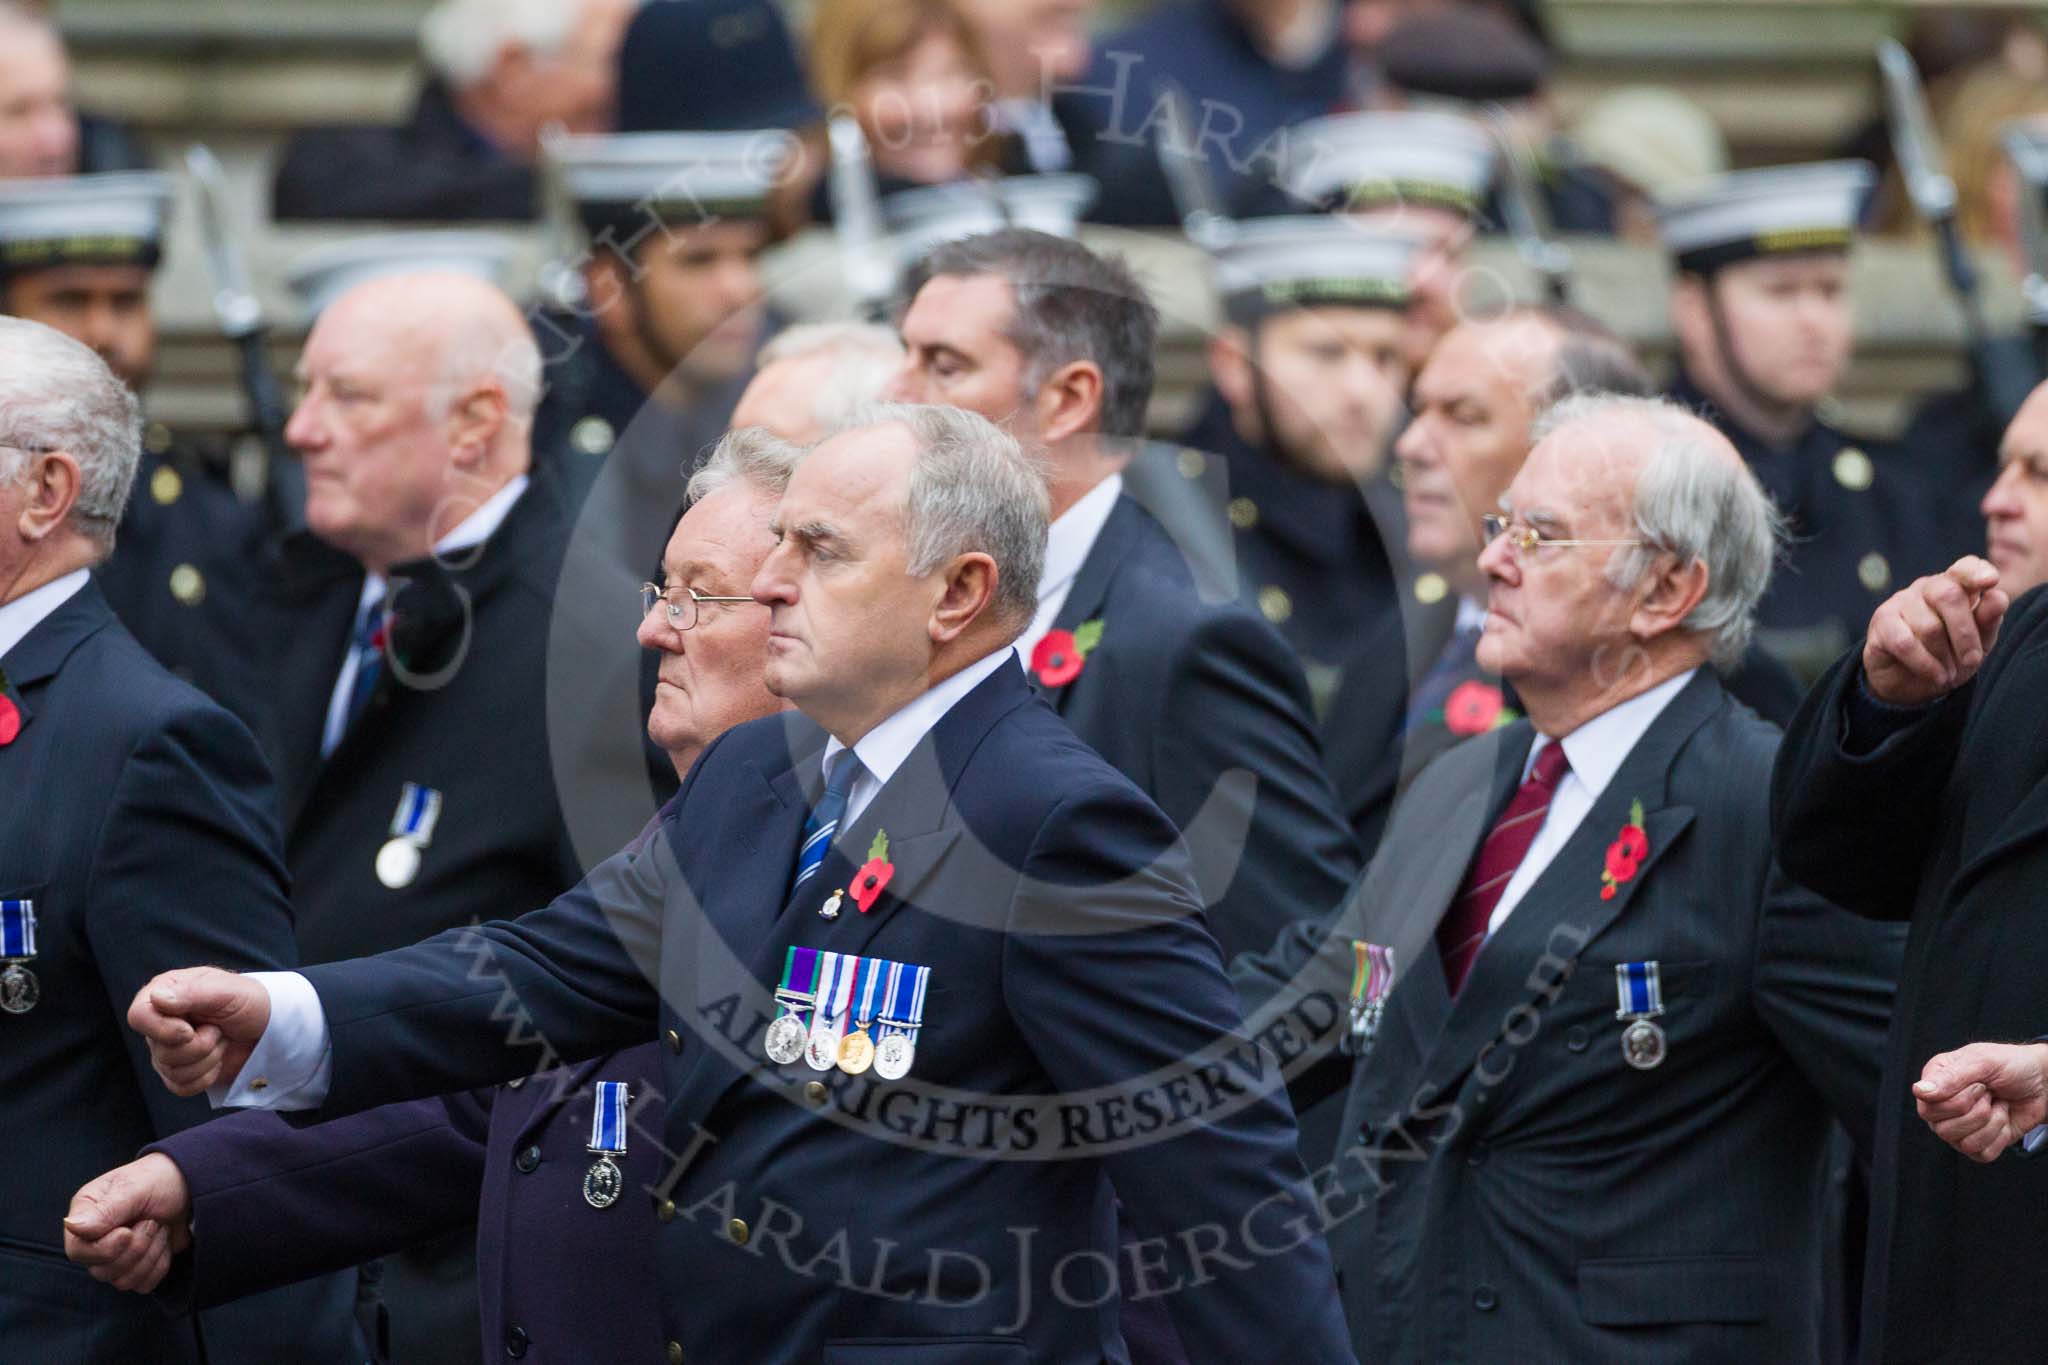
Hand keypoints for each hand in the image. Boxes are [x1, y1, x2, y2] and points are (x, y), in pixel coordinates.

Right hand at [62, 1154, 191, 1292]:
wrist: (189, 1186)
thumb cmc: (160, 1179)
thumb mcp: (136, 1189)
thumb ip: (106, 1210)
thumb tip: (70, 1225)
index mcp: (86, 1214)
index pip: (77, 1251)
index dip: (105, 1249)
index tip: (128, 1231)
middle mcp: (94, 1239)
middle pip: (101, 1272)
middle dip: (136, 1248)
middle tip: (153, 1221)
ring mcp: (113, 1256)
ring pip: (122, 1282)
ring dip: (150, 1254)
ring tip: (160, 1227)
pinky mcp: (135, 1267)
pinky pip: (143, 1284)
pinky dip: (159, 1264)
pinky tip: (164, 1241)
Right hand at [127, 967, 269, 1095]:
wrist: (269, 1028)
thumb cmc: (248, 1001)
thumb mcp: (227, 990)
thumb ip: (193, 993)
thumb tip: (156, 998)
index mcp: (163, 993)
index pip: (139, 1016)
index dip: (163, 1029)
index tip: (189, 1031)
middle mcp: (159, 1022)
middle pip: (160, 1051)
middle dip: (200, 1045)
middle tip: (219, 1029)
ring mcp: (167, 1049)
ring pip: (172, 1071)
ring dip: (208, 1058)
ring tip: (221, 1039)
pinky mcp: (179, 1072)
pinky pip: (181, 1087)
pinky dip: (206, 1077)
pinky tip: (218, 1059)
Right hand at [1862, 557, 2008, 705]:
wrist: (1912, 684)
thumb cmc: (1949, 656)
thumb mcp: (1978, 643)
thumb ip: (1988, 621)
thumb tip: (1998, 597)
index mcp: (1955, 586)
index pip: (1964, 568)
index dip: (1976, 571)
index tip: (1991, 581)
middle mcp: (1926, 588)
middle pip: (1947, 595)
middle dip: (1965, 633)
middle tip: (1972, 661)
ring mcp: (1900, 602)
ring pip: (1928, 626)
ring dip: (1944, 657)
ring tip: (1950, 674)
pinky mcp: (1881, 622)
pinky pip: (1904, 642)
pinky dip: (1925, 664)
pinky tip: (1936, 676)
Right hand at [1912, 1041, 2047, 1162]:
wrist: (2041, 1082)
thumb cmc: (2009, 1065)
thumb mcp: (1982, 1062)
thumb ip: (1949, 1077)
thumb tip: (1919, 1091)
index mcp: (1935, 1083)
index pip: (1927, 1108)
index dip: (1957, 1102)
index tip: (1979, 1085)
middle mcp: (1941, 1108)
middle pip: (1942, 1130)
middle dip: (1977, 1113)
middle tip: (1989, 1094)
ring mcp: (1958, 1128)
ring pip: (1964, 1143)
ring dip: (1992, 1124)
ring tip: (1998, 1105)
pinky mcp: (1978, 1144)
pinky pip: (1982, 1153)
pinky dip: (2000, 1136)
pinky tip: (2002, 1118)